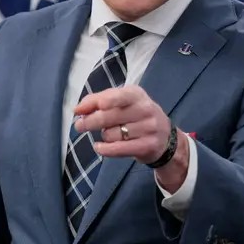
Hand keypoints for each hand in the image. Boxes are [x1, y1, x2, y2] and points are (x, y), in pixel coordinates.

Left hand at [73, 86, 189, 190]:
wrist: (165, 138)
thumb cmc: (136, 115)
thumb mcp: (121, 101)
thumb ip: (97, 100)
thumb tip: (77, 109)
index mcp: (137, 94)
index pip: (121, 96)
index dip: (109, 100)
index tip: (99, 105)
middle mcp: (145, 109)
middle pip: (109, 117)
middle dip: (89, 122)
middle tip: (79, 125)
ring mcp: (148, 128)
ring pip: (112, 134)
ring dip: (104, 136)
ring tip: (109, 134)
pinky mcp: (147, 146)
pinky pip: (119, 149)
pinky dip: (105, 149)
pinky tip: (98, 147)